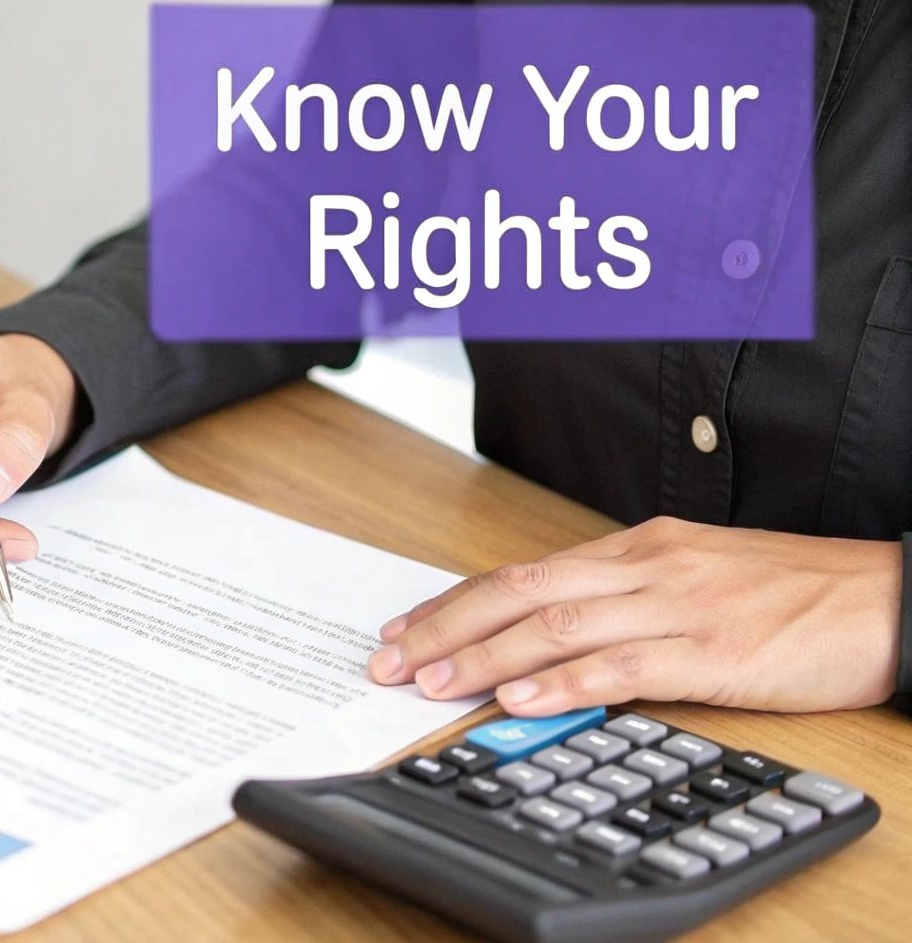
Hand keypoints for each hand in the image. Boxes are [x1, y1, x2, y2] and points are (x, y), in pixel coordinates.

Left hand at [367, 517, 902, 714]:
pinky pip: (625, 667)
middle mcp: (647, 568)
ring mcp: (679, 608)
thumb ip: (626, 602)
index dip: (455, 601)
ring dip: (484, 656)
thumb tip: (553, 638)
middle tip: (387, 661)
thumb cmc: (797, 594)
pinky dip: (565, 683)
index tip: (403, 628)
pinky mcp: (716, 653)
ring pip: (557, 624)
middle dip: (445, 627)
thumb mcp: (696, 580)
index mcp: (639, 549)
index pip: (524, 571)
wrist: (890, 599)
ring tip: (431, 681)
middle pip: (521, 590)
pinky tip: (522, 698)